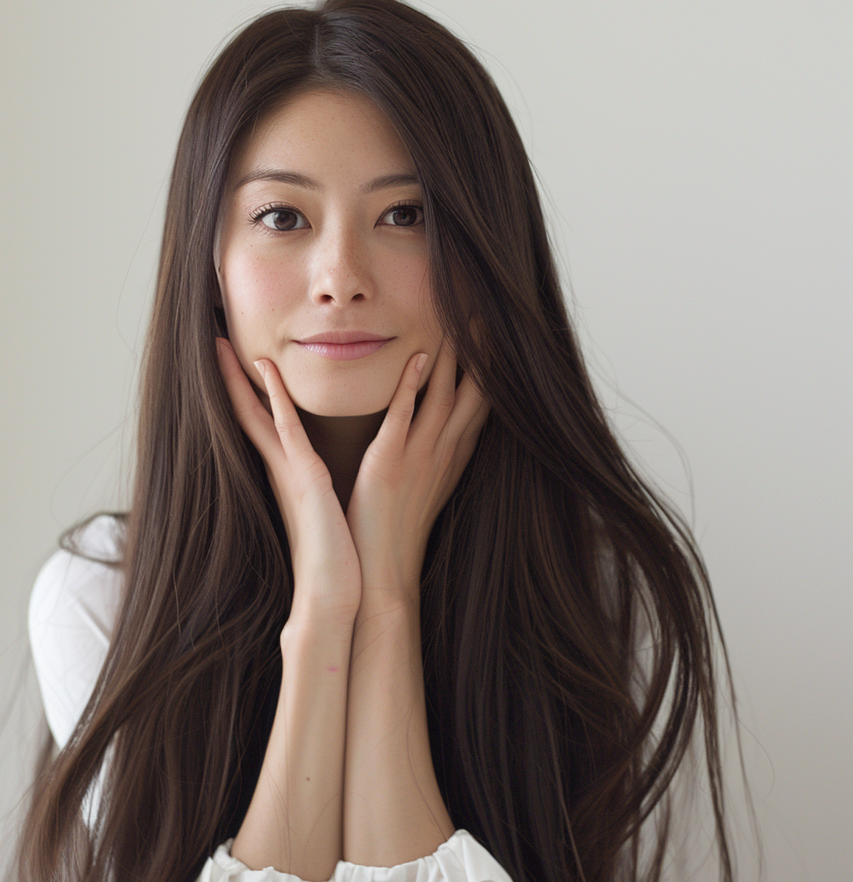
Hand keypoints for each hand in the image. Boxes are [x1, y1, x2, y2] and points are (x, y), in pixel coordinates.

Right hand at [216, 337, 361, 622]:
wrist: (333, 596)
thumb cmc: (334, 561)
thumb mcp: (326, 515)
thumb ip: (319, 493)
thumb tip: (322, 484)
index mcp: (289, 476)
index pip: (264, 425)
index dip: (248, 393)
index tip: (238, 362)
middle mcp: (282, 470)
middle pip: (250, 414)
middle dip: (231, 380)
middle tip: (214, 343)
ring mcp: (290, 472)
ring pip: (261, 415)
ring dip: (243, 379)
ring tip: (223, 345)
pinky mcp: (305, 479)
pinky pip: (287, 429)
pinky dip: (275, 397)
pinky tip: (264, 368)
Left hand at [345, 342, 489, 611]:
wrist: (384, 572)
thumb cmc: (398, 529)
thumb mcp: (425, 485)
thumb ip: (434, 454)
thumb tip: (440, 432)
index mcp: (453, 455)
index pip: (480, 400)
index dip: (491, 365)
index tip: (497, 330)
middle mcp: (444, 451)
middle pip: (474, 391)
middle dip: (484, 350)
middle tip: (490, 308)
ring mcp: (420, 457)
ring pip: (444, 395)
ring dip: (453, 356)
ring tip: (459, 316)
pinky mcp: (389, 464)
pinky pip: (404, 417)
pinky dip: (411, 386)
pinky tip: (418, 357)